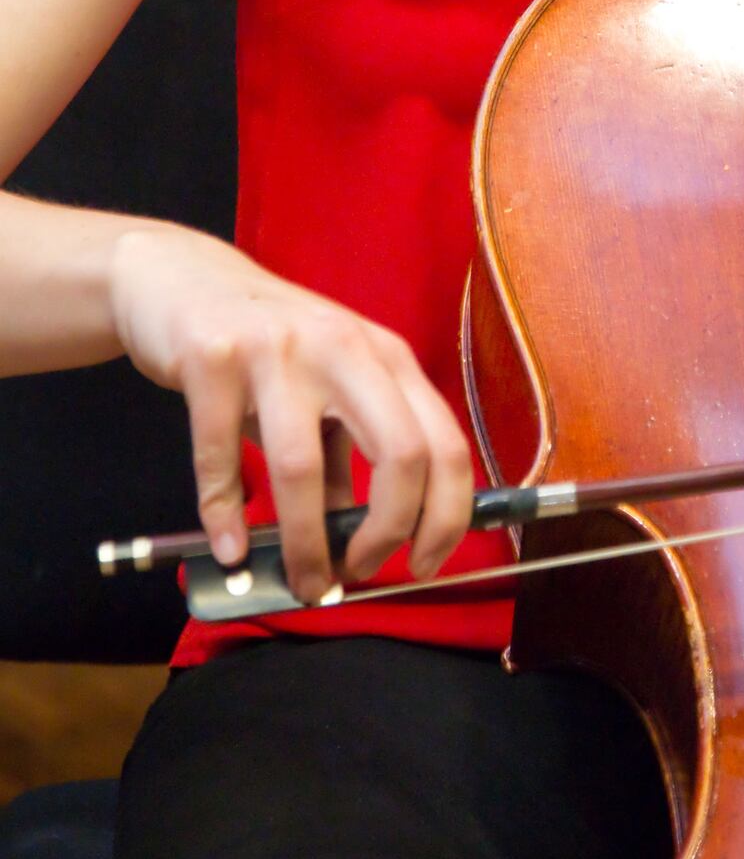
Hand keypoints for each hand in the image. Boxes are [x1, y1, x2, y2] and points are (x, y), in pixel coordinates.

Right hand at [108, 225, 474, 603]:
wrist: (181, 278)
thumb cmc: (268, 345)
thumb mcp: (326, 390)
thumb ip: (346, 458)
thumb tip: (357, 541)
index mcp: (389, 357)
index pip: (446, 445)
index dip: (446, 515)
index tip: (425, 563)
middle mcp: (345, 348)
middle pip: (400, 454)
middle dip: (388, 532)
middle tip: (361, 572)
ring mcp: (277, 349)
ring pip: (301, 467)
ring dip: (304, 542)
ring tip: (301, 580)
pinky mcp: (211, 357)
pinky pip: (219, 456)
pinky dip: (225, 515)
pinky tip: (231, 548)